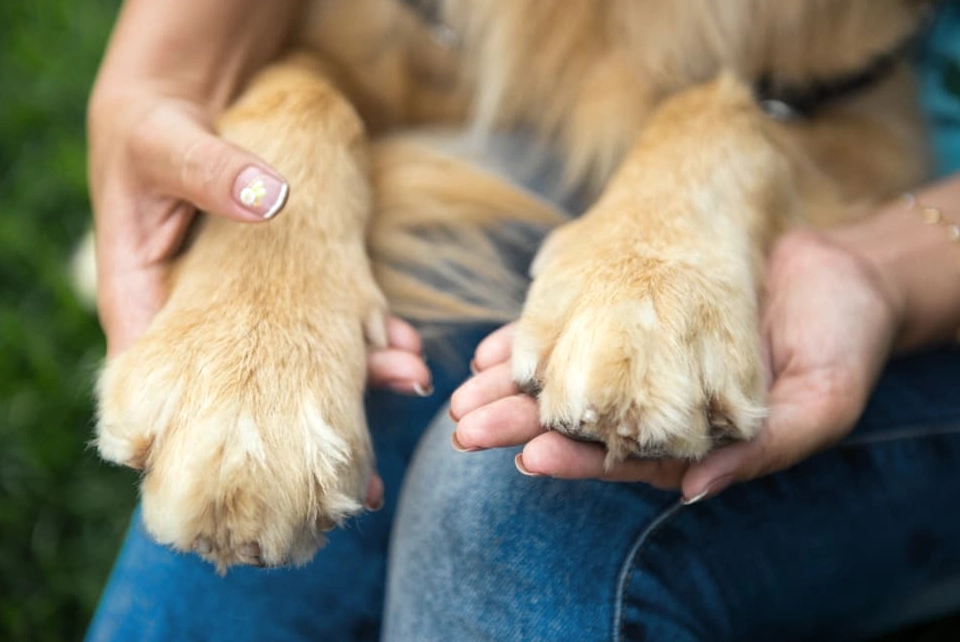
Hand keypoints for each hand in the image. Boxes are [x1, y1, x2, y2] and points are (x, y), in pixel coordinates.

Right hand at [88, 84, 427, 515]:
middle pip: (247, 394)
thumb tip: (268, 197)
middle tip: (363, 470)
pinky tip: (402, 342)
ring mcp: (243, 305)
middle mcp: (196, 319)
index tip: (270, 472)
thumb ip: (208, 171)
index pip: (162, 393)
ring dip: (352, 378)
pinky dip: (364, 330)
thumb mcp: (166, 142)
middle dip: (307, 429)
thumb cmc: (149, 123)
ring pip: (296, 361)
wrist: (184, 93)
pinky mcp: (282, 280)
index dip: (214, 442)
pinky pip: (324, 314)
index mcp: (145, 302)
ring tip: (405, 381)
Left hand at [450, 229, 901, 497]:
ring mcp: (643, 361)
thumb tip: (694, 491)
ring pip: (567, 379)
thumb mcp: (821, 404)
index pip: (623, 459)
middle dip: (520, 426)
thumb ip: (761, 452)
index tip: (528, 455)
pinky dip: (535, 339)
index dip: (575, 459)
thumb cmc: (840, 342)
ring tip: (464, 393)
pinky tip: (494, 348)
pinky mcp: (634, 318)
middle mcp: (658, 406)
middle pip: (580, 423)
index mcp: (694, 440)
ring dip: (514, 387)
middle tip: (467, 428)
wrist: (841, 273)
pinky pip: (577, 330)